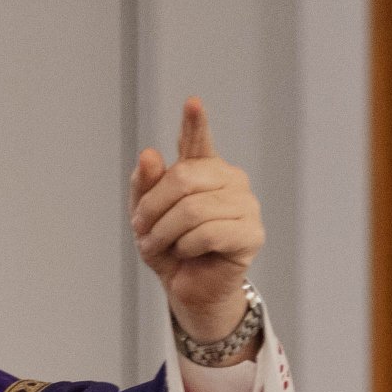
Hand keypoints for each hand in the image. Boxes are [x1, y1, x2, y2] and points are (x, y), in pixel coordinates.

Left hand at [129, 98, 263, 347]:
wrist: (188, 289)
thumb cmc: (170, 249)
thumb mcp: (146, 217)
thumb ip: (145, 186)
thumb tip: (149, 155)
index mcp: (204, 170)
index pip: (198, 142)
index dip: (195, 123)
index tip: (191, 102)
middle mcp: (229, 180)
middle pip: (183, 179)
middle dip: (153, 208)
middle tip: (141, 230)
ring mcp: (245, 205)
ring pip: (193, 209)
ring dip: (165, 233)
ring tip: (159, 246)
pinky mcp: (251, 234)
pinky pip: (207, 233)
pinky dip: (185, 247)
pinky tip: (186, 253)